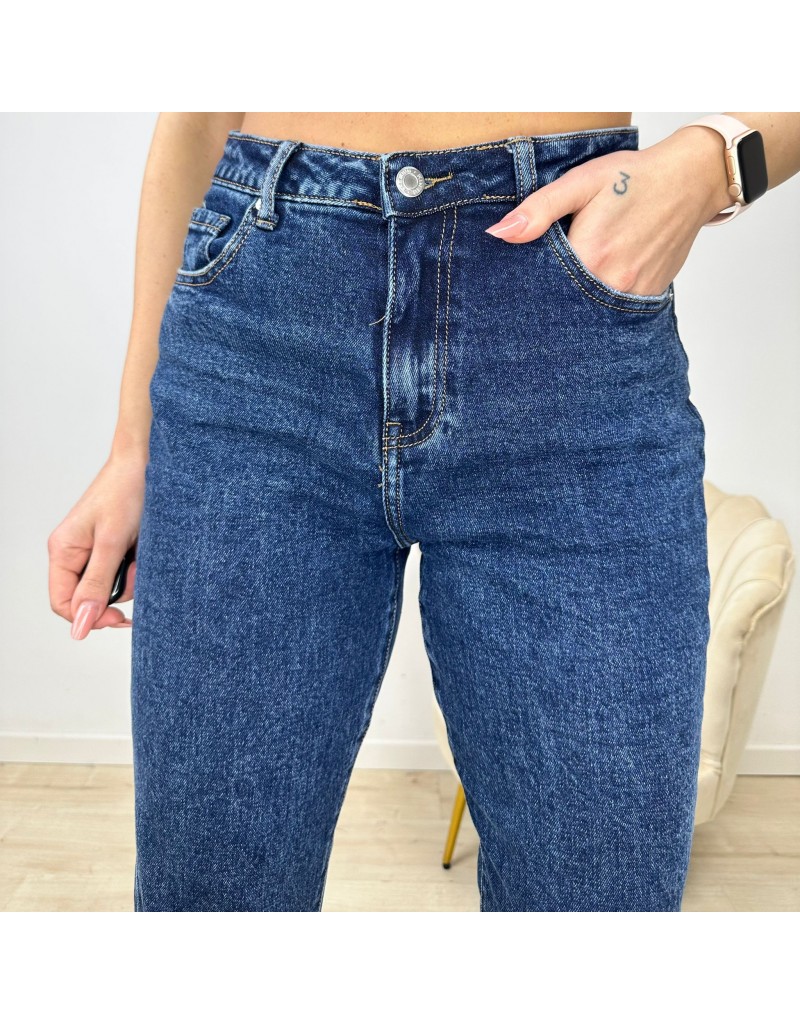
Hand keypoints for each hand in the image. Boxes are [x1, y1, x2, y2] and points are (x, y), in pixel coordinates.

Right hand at [48, 453, 146, 639]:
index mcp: (63, 551)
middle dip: (115, 592)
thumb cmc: (125, 492)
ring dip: (131, 578)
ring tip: (141, 553)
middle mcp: (75, 553)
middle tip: (135, 573)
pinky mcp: (114, 547)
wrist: (147, 463)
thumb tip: (80, 625)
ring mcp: (95, 550)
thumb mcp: (111, 543)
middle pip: (88, 597)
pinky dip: (137, 566)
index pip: (63, 603)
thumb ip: (96, 584)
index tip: (118, 617)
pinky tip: (143, 549)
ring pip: (110, 586)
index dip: (88, 617)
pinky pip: (123, 571)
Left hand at [485, 126, 731, 297]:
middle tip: (545, 288)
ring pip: (593, 310)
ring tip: (574, 285)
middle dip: (552, 299)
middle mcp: (613, 281)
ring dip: (578, 303)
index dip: (529, 285)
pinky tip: (597, 285)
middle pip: (567, 303)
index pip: (544, 286)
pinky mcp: (650, 296)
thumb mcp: (581, 182)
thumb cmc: (635, 176)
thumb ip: (539, 209)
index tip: (521, 284)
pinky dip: (602, 301)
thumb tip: (499, 233)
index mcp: (591, 254)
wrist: (691, 180)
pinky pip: (617, 309)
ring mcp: (634, 292)